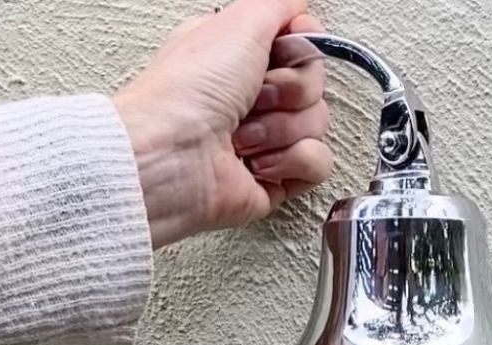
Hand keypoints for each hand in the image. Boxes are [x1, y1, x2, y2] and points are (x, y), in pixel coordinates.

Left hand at [113, 0, 331, 247]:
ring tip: (243, 139)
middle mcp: (255, 97)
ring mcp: (268, 141)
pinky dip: (291, 162)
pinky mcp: (277, 180)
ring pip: (318, 126)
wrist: (173, 157)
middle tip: (254, 99)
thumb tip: (300, 9)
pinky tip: (258, 165)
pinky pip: (317, 165)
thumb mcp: (238, 22)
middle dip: (289, 92)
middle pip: (315, 88)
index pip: (304, 48)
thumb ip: (278, 7)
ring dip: (282, 129)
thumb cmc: (188, 91)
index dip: (301, 51)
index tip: (279, 54)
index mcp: (245, 58)